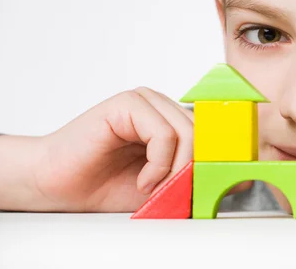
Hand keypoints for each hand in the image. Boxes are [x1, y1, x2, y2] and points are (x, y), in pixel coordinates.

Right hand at [34, 87, 250, 212]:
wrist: (57, 185)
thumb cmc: (104, 184)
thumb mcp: (162, 187)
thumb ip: (194, 180)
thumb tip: (238, 182)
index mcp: (171, 120)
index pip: (212, 134)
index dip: (218, 160)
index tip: (219, 187)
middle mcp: (161, 107)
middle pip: (203, 135)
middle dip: (194, 171)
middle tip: (174, 194)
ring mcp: (145, 101)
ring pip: (187, 134)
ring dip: (175, 170)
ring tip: (152, 188)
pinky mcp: (128, 103)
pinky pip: (164, 134)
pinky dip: (158, 164)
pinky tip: (141, 181)